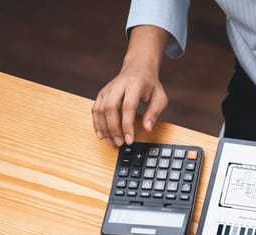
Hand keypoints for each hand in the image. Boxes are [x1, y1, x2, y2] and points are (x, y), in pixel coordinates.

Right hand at [91, 25, 168, 146]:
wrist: (138, 68)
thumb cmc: (150, 85)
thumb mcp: (160, 97)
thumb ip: (154, 112)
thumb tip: (147, 128)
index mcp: (134, 84)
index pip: (128, 106)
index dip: (127, 125)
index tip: (130, 140)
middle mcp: (118, 85)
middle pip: (110, 108)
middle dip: (113, 128)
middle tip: (119, 143)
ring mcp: (108, 89)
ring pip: (100, 109)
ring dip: (104, 128)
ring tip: (111, 143)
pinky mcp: (102, 94)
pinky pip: (95, 109)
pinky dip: (96, 123)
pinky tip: (101, 135)